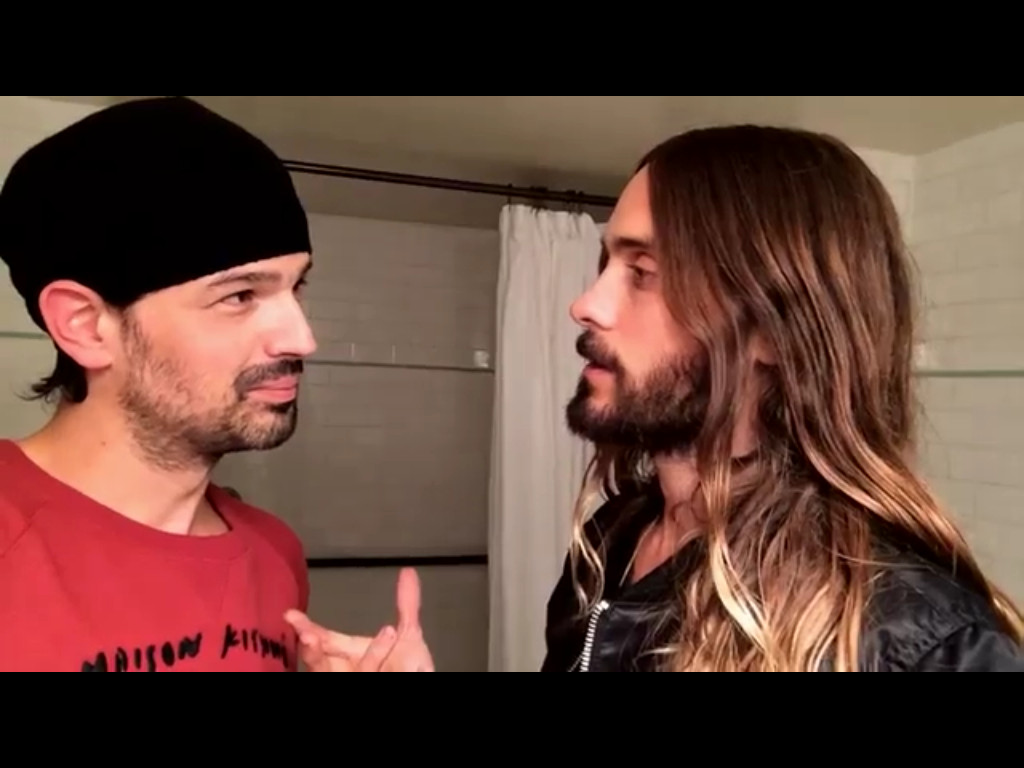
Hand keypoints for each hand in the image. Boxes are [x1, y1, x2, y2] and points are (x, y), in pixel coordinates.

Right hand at [284, 567, 434, 671]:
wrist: (417, 684)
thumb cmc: (407, 667)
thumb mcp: (408, 634)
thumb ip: (407, 604)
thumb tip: (408, 571)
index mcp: (347, 653)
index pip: (323, 639)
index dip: (306, 628)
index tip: (290, 614)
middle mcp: (342, 669)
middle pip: (319, 661)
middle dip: (312, 649)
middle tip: (308, 636)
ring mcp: (351, 677)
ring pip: (335, 671)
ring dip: (357, 656)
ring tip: (373, 634)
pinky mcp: (359, 685)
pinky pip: (366, 674)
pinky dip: (375, 661)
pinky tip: (400, 655)